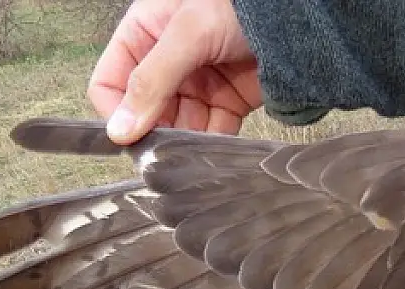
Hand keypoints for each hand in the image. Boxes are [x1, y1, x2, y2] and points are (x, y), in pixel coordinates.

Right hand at [87, 0, 262, 143]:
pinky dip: (211, 146)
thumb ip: (153, 79)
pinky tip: (212, 155)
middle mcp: (166, 63)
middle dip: (154, 134)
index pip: (110, 83)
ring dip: (182, 145)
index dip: (116, 113)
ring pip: (178, 127)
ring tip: (189, 158)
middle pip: (145, 112)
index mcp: (144, 36)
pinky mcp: (228, 101)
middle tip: (162, 156)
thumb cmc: (240, 4)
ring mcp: (198, 84)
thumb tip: (120, 128)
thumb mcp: (189, 32)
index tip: (130, 138)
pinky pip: (211, 131)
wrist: (294, 14)